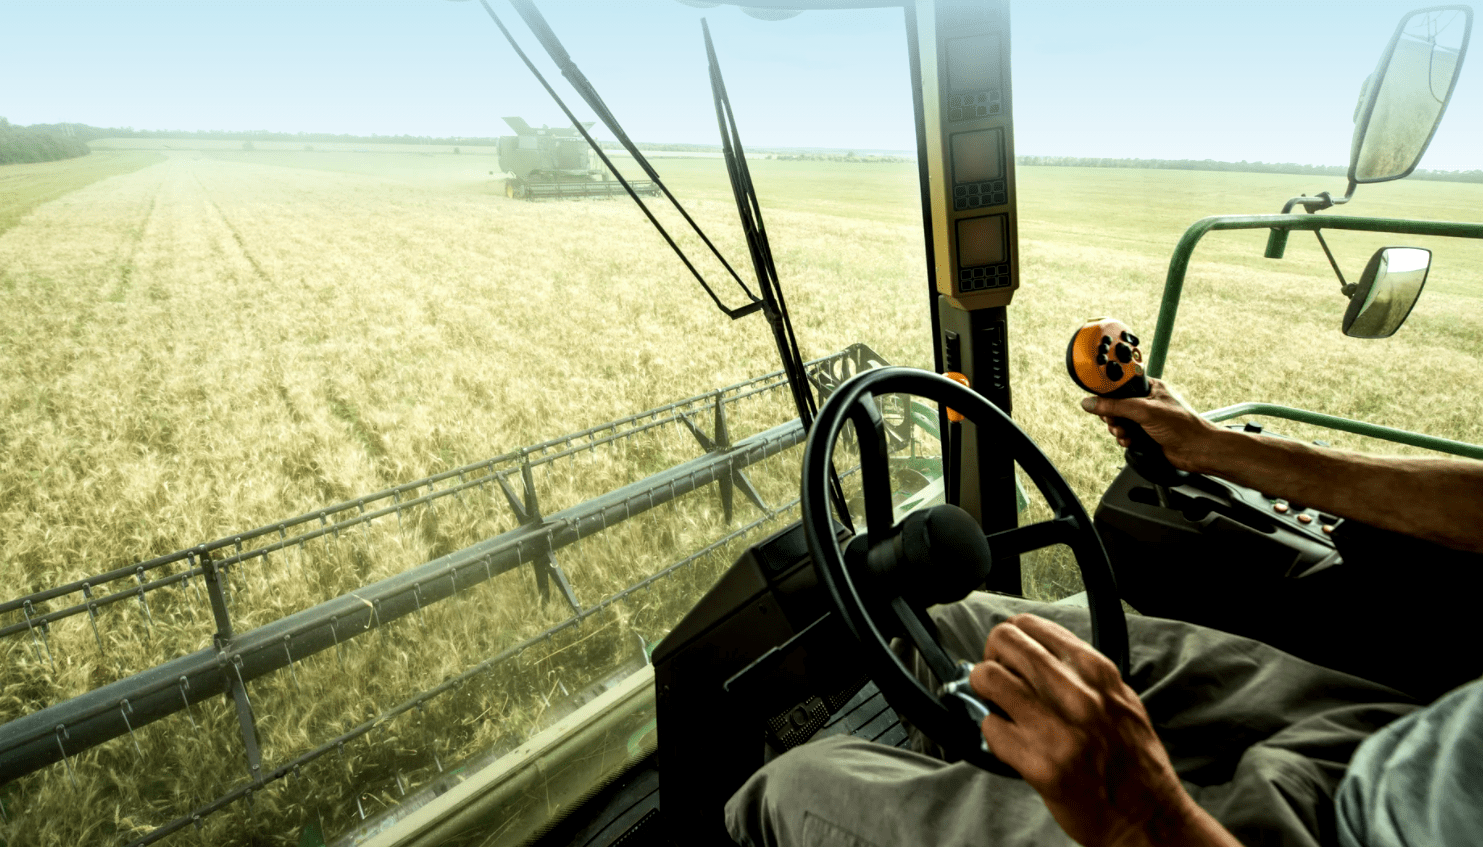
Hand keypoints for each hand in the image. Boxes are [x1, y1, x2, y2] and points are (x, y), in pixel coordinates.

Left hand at [969, 614, 1237, 846]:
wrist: (1147, 818)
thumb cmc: (1132, 761)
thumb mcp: (1120, 700)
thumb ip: (1080, 673)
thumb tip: (1032, 652)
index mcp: (1097, 673)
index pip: (1030, 625)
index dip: (1010, 639)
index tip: (1009, 656)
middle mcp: (1078, 695)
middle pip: (1004, 642)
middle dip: (991, 658)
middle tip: (996, 680)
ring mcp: (1058, 730)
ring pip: (988, 678)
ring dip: (983, 692)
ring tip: (998, 707)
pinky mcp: (1040, 765)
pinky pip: (990, 727)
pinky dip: (993, 733)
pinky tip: (1010, 742)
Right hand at [1078, 378, 1219, 473]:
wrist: (1196, 451)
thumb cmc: (1182, 426)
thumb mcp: (1144, 411)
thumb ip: (1116, 406)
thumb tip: (1091, 403)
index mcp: (1150, 388)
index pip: (1121, 384)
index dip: (1108, 392)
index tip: (1098, 398)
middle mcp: (1147, 402)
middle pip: (1116, 405)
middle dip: (1112, 416)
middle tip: (1116, 421)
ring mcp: (1146, 419)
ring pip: (1119, 421)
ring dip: (1118, 429)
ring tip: (1125, 434)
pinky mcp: (1145, 434)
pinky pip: (1125, 434)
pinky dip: (1124, 439)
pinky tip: (1131, 441)